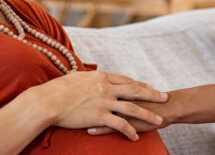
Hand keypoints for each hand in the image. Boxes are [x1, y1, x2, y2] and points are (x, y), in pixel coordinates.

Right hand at [28, 71, 167, 140]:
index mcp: (101, 77)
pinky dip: (130, 131)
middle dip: (152, 95)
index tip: (149, 87)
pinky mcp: (99, 116)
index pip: (125, 80)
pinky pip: (120, 124)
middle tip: (166, 98)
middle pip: (135, 90)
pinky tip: (136, 137)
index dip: (139, 84)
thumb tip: (90, 76)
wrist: (48, 100)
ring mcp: (104, 102)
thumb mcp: (76, 77)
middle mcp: (106, 88)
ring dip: (148, 114)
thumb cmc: (57, 90)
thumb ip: (88, 78)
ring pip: (132, 108)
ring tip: (160, 120)